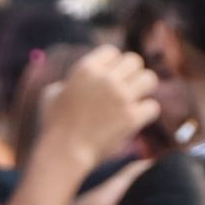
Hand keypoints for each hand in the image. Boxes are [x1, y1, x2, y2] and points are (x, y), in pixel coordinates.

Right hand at [40, 46, 160, 170]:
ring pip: (149, 79)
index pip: (113, 52)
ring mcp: (121, 97)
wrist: (63, 152)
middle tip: (126, 87)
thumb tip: (74, 80)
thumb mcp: (52, 93)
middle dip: (131, 73)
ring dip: (143, 88)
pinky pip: (152, 106)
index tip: (110, 77)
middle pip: (135, 61)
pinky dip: (146, 112)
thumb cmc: (54, 125)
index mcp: (86, 68)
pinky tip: (137, 117)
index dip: (113, 64)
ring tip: (135, 99)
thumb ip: (68, 81)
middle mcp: (106, 79)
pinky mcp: (131, 117)